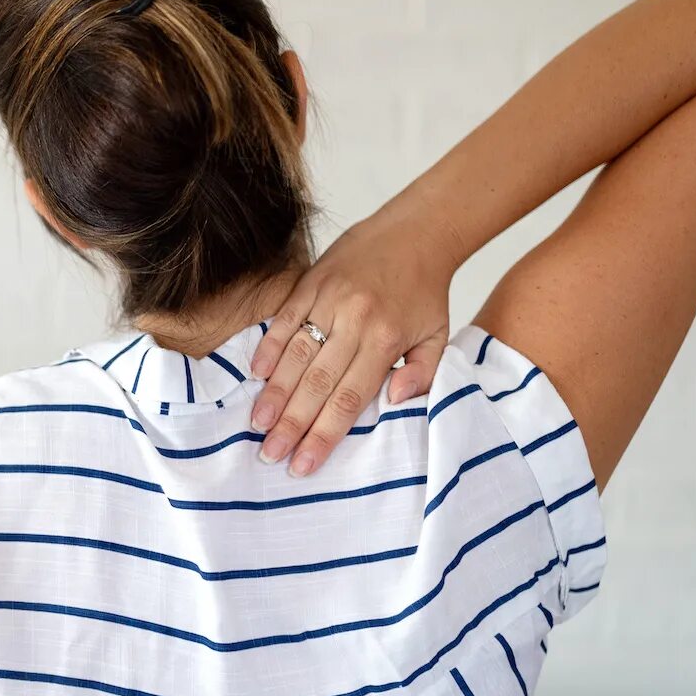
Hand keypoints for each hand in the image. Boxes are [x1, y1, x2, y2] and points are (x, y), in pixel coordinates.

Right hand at [248, 206, 463, 476]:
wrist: (415, 231)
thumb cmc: (424, 293)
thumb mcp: (438, 336)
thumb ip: (422, 373)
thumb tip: (395, 401)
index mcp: (386, 340)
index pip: (350, 398)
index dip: (325, 434)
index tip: (304, 464)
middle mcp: (355, 321)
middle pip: (318, 383)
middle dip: (292, 423)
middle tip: (271, 454)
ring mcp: (329, 299)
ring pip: (296, 354)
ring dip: (275, 392)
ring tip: (257, 424)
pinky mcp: (310, 282)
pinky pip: (284, 318)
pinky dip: (269, 347)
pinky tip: (257, 375)